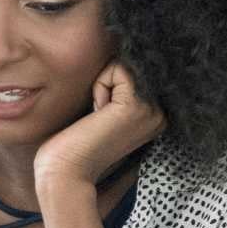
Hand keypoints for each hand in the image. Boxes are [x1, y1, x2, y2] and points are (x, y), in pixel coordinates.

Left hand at [33, 62, 165, 191]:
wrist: (65, 171)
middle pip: (132, 65)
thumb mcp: (106, 110)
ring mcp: (153, 110)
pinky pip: (117, 69)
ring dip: (103, 85)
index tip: (102, 114)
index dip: (112, 83)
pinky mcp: (136, 105)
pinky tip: (97, 113)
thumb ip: (119, 89)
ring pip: (125, 65)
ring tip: (99, 115)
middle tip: (99, 115)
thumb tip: (120, 56)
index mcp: (155, 115)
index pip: (137, 70)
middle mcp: (161, 113)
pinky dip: (100, 86)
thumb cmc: (76, 143)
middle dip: (108, 82)